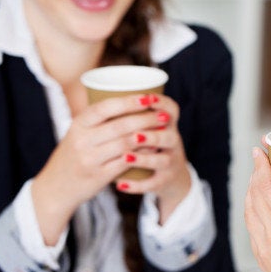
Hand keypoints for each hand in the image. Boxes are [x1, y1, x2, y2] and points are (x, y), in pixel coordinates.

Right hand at [32, 94, 162, 244]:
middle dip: (146, 118)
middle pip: (120, 125)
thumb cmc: (73, 155)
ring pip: (126, 143)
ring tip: (162, 130)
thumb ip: (97, 120)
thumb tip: (126, 97)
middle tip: (163, 115)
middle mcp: (82, 140)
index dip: (129, 102)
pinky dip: (142, 153)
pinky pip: (126, 162)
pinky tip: (153, 147)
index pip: (105, 108)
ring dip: (148, 135)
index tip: (148, 97)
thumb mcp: (77, 133)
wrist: (56, 187)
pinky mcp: (99, 176)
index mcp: (78, 124)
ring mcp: (90, 159)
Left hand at [113, 94, 190, 224]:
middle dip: (149, 134)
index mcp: (168, 124)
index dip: (161, 103)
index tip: (145, 98)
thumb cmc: (148, 144)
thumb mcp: (149, 126)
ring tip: (126, 157)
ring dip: (143, 158)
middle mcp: (173, 142)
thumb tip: (97, 86)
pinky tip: (120, 184)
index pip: (171, 109)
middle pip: (166, 136)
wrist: (168, 175)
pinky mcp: (164, 181)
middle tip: (133, 134)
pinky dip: (136, 185)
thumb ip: (130, 110)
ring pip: (161, 160)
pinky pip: (152, 184)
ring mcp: (170, 163)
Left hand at [245, 147, 270, 271]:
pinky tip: (256, 201)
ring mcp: (264, 245)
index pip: (269, 189)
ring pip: (249, 208)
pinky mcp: (260, 254)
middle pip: (256, 194)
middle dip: (256, 172)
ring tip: (259, 176)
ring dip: (251, 189)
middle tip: (262, 158)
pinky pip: (249, 223)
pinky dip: (250, 207)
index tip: (259, 151)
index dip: (261, 167)